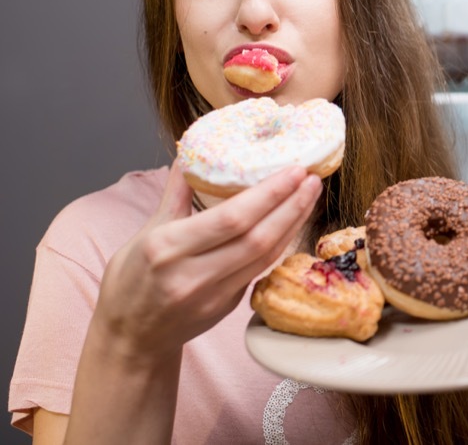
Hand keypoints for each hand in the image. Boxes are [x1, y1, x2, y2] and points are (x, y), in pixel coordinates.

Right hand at [91, 162, 321, 362]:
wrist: (131, 338)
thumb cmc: (131, 280)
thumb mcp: (145, 232)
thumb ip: (175, 194)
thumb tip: (191, 154)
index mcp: (166, 247)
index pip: (230, 218)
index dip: (268, 194)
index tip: (293, 170)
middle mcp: (192, 274)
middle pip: (256, 237)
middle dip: (290, 205)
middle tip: (312, 178)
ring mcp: (213, 295)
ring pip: (266, 255)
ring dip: (293, 223)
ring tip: (310, 195)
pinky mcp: (228, 307)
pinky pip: (261, 270)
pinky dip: (281, 244)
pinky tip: (294, 222)